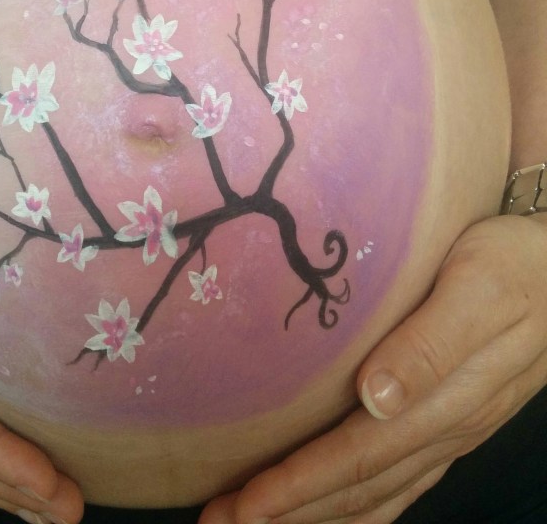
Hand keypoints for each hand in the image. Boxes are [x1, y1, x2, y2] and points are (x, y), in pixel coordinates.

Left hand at [199, 214, 546, 523]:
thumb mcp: (480, 288)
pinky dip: (358, 509)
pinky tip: (331, 517)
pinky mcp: (449, 422)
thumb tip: (377, 395)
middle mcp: (443, 429)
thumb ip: (431, 342)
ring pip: (375, 494)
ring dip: (313, 516)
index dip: (298, 486)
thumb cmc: (517, 265)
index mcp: (445, 400)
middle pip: (357, 486)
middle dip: (286, 512)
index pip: (358, 456)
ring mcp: (448, 432)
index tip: (245, 506)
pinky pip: (399, 483)